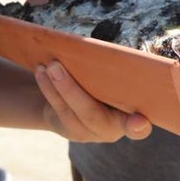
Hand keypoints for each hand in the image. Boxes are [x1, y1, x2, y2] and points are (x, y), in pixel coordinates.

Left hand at [36, 61, 150, 141]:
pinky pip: (58, 109)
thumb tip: (116, 46)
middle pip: (91, 114)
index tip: (139, 122)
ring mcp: (90, 134)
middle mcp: (113, 131)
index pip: (138, 128)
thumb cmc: (113, 87)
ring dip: (56, 86)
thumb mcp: (120, 83)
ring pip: (70, 111)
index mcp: (134, 119)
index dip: (138, 127)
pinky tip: (41, 71)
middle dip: (71, 90)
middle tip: (55, 65)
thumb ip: (120, 76)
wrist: (86, 106)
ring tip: (47, 65)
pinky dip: (48, 88)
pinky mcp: (71, 131)